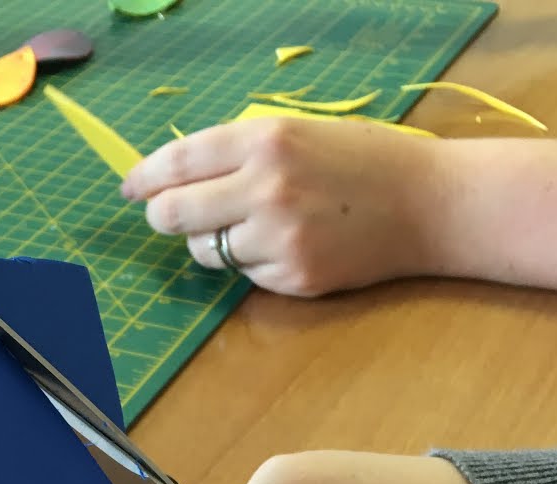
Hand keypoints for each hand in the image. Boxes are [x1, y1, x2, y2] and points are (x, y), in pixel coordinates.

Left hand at [121, 116, 444, 296]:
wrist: (427, 204)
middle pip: (175, 214)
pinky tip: (287, 246)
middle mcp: (267, 187)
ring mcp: (279, 238)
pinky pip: (245, 275)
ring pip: (207, 251)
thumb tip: (178, 175)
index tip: (129, 188)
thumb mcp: (300, 134)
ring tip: (250, 227)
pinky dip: (253, 264)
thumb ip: (241, 151)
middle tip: (166, 216)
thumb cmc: (363, 161)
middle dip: (162, 216)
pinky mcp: (293, 277)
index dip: (144, 178)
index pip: (179, 161)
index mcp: (266, 139)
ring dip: (212, 243)